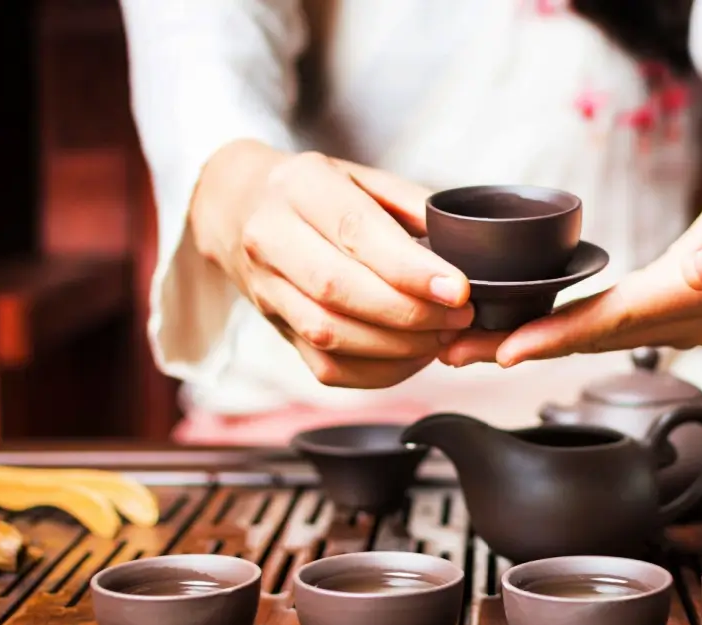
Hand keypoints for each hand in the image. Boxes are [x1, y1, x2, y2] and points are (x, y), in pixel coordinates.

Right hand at [191, 140, 473, 387]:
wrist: (236, 208)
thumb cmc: (313, 191)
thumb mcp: (359, 175)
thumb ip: (410, 203)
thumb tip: (465, 242)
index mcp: (300, 187)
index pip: (356, 233)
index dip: (409, 269)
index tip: (458, 289)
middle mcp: (272, 239)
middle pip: (339, 290)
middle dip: (409, 312)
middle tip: (459, 317)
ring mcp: (267, 290)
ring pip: (330, 334)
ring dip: (397, 347)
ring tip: (442, 337)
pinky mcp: (276, 330)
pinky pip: (326, 368)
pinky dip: (378, 372)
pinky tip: (413, 357)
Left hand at [439, 141, 701, 367]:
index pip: (617, 320)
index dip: (559, 337)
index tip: (504, 352)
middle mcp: (692, 321)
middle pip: (593, 340)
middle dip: (522, 350)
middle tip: (452, 354)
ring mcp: (684, 325)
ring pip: (595, 342)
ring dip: (532, 347)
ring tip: (467, 348)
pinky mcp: (673, 317)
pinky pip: (607, 330)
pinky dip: (560, 334)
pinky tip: (520, 334)